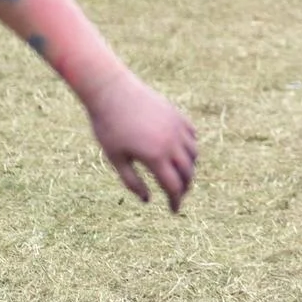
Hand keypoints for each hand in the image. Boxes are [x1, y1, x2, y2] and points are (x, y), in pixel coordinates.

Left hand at [82, 74, 199, 211]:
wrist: (112, 90)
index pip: (173, 187)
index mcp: (155, 157)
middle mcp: (171, 143)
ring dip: (189, 168)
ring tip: (180, 175)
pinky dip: (190, 148)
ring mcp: (178, 128)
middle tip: (177, 195)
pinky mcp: (178, 115)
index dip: (175, 201)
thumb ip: (132, 182)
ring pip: (193, 155)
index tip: (173, 210)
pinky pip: (192, 136)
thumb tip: (148, 200)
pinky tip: (180, 153)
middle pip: (188, 173)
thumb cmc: (108, 127)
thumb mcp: (115, 158)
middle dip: (184, 187)